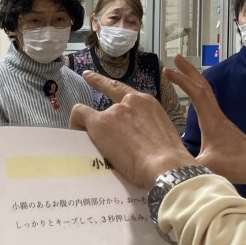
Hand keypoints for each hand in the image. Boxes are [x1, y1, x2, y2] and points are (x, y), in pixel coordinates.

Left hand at [69, 71, 193, 188]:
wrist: (166, 166)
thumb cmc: (169, 161)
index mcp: (148, 104)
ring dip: (92, 128)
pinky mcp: (101, 123)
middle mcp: (131, 102)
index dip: (106, 83)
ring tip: (92, 146)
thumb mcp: (162, 135)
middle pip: (109, 100)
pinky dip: (75, 122)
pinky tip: (75, 134)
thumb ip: (147, 130)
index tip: (91, 77)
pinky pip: (80, 114)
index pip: (124, 90)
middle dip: (100, 100)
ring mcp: (115, 112)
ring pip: (94, 114)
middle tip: (87, 90)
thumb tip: (138, 142)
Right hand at [164, 55, 245, 198]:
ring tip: (183, 72)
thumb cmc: (239, 165)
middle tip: (177, 57)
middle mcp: (217, 116)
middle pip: (203, 85)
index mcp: (212, 121)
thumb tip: (170, 165)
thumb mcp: (209, 167)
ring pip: (208, 93)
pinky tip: (195, 98)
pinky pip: (209, 103)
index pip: (196, 93)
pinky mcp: (224, 127)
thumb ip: (188, 165)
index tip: (168, 70)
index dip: (182, 80)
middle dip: (189, 70)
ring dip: (195, 80)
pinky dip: (200, 93)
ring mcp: (221, 121)